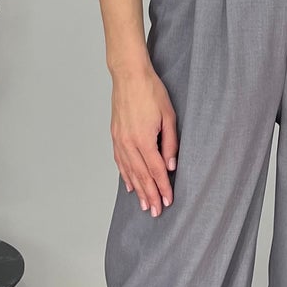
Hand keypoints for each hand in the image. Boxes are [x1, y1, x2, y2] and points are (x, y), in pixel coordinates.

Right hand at [110, 63, 176, 216]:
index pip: (156, 170)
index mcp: (144, 139)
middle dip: (150, 195)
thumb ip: (170, 144)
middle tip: (155, 211)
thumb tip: (171, 166)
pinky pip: (120, 161)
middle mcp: (129, 143)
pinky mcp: (115, 136)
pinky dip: (125, 175)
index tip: (168, 201)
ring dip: (137, 190)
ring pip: (129, 171)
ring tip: (144, 204)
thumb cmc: (151, 91)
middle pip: (141, 176)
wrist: (129, 75)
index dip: (163, 188)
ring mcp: (119, 140)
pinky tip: (129, 185)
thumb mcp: (169, 116)